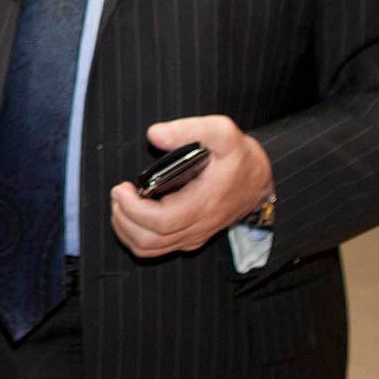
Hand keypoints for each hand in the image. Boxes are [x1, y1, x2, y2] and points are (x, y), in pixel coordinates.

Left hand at [109, 114, 275, 258]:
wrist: (260, 180)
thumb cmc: (240, 157)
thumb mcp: (222, 133)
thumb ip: (189, 129)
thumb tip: (154, 134)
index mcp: (203, 204)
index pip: (161, 222)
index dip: (133, 209)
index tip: (121, 187)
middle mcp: (197, 226)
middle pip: (149, 240)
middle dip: (123, 218)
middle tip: (118, 193)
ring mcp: (193, 235)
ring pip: (149, 249)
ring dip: (125, 229)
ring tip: (121, 202)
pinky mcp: (189, 237)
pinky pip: (156, 248)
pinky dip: (135, 235)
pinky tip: (130, 213)